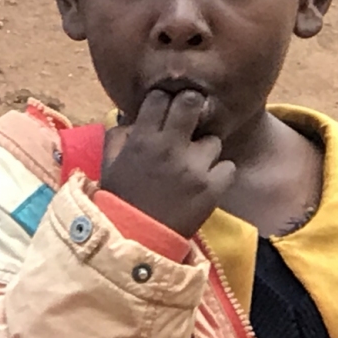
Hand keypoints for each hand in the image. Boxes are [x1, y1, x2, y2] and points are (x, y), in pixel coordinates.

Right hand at [100, 90, 235, 237]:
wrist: (135, 241)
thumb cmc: (121, 200)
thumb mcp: (110, 164)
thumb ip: (119, 135)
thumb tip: (132, 116)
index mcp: (143, 139)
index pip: (161, 96)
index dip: (165, 100)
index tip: (167, 110)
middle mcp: (170, 147)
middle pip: (193, 102)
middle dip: (193, 107)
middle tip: (190, 120)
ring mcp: (194, 167)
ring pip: (214, 140)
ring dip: (206, 150)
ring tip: (195, 164)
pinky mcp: (212, 188)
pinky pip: (228, 167)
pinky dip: (220, 174)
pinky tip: (208, 181)